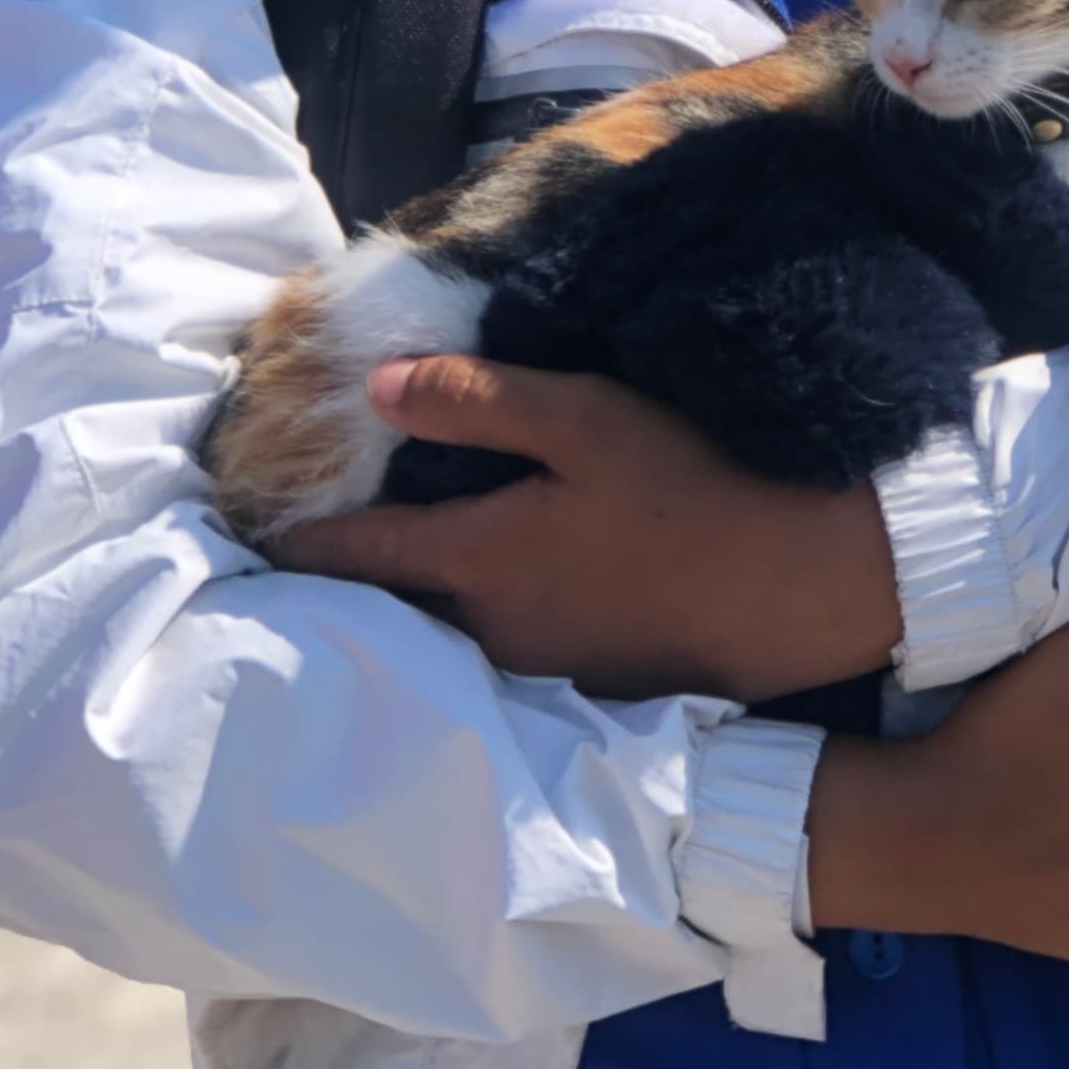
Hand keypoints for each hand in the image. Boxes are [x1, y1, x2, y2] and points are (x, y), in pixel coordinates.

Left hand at [277, 358, 902, 703]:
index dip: (305, 543)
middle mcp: (498, 630)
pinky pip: (509, 652)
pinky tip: (498, 597)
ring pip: (453, 638)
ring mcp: (549, 666)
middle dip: (352, 587)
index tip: (258, 537)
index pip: (362, 556)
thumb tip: (376, 387)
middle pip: (398, 613)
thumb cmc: (699, 488)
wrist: (810, 587)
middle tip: (307, 562)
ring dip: (417, 610)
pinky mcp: (599, 681)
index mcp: (484, 561)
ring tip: (390, 576)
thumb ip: (478, 404)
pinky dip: (482, 625)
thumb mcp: (588, 420)